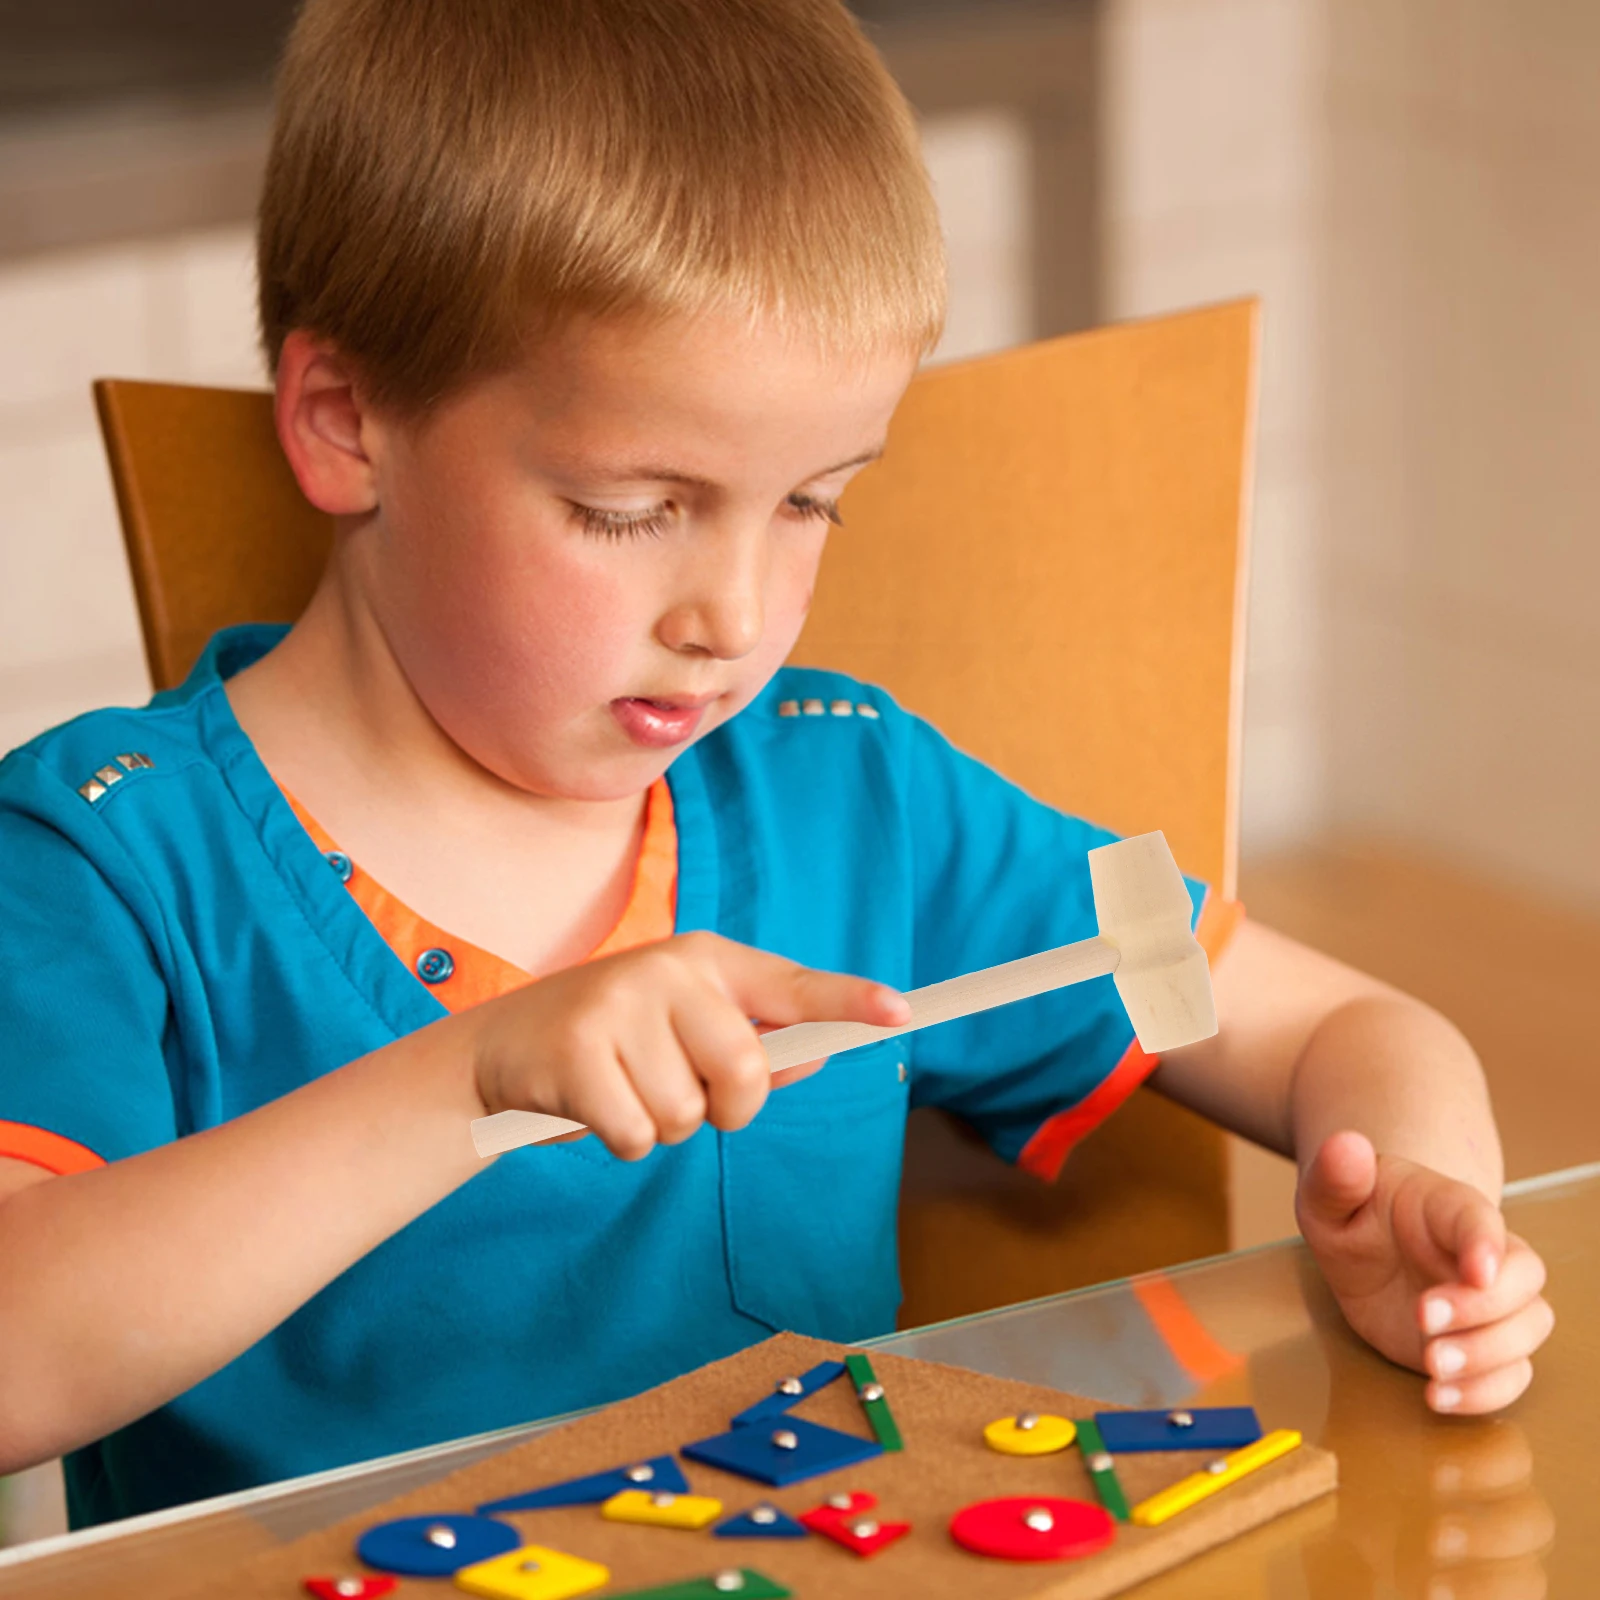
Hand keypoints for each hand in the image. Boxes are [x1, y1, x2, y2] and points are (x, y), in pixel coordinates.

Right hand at [468, 931, 908, 1159]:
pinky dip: (619, 1142)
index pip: (791, 983)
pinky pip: (636, 1136)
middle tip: (683, 1096)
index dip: (848, 1001)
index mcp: (706, 961)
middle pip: (747, 1072)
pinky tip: (589, 1107)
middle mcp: (668, 970)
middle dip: (725, 1109)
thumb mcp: (685, 1032)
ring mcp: (620, 1004)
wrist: (501, 1048)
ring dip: (661, 1127)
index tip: (901, 1013)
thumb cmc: (615, 1044)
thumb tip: (821, 1052)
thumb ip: (756, 1045)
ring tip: (622, 1091)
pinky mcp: (577, 1051)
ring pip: (689, 1115)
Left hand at [1296, 1131, 1553, 1413]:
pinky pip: (1513, 1373)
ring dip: (1489, 1355)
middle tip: (1424, 1321)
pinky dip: (1486, 1392)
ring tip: (1431, 1364)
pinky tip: (1439, 1396)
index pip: (1481, 1218)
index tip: (1476, 1273)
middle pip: (1523, 1278)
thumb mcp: (1327, 1193)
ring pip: (1528, 1328)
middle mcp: (1482, 1253)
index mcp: (1446, 1206)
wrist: (1363, 1245)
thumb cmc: (1352, 1210)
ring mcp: (1489, 1301)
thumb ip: (1334, 1175)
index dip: (1486, 1243)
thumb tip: (1345, 1145)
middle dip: (1483, 1309)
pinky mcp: (1481, 1343)